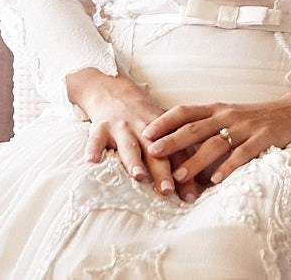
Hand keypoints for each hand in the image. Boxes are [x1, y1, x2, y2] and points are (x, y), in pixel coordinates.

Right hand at [64, 67, 178, 197]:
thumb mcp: (165, 131)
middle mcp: (146, 130)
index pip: (178, 155)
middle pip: (156, 152)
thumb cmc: (145, 121)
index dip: (185, 174)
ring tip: (138, 176)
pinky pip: (96, 139)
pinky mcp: (101, 128)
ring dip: (134, 161)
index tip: (191, 197)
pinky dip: (93, 149)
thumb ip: (179, 154)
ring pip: (130, 146)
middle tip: (167, 191)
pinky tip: (91, 161)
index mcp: (165, 132)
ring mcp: (123, 128)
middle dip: (163, 171)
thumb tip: (199, 185)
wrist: (115, 93)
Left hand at [141, 73, 290, 200]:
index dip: (165, 121)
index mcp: (219, 109)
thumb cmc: (257, 119)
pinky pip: (243, 154)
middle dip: (172, 140)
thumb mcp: (230, 117)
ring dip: (196, 160)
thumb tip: (174, 151)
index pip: (187, 111)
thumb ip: (206, 129)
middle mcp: (230, 115)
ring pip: (216, 143)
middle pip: (196, 127)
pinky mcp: (263, 139)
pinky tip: (216, 181)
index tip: (145, 132)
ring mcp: (246, 127)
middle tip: (151, 152)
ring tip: (180, 175)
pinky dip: (228, 167)